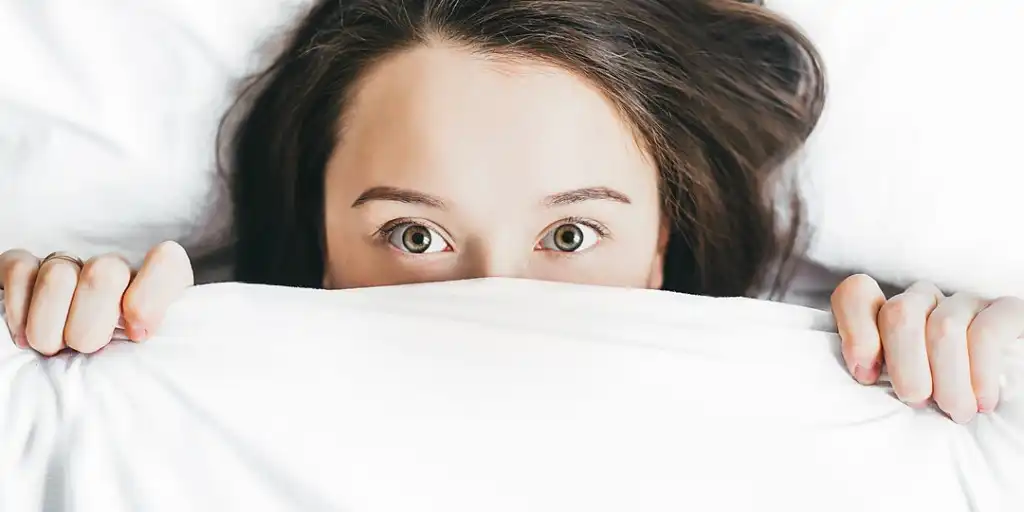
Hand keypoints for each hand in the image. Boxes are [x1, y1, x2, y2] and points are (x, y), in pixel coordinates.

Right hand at [0, 241, 192, 354]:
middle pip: (104, 274)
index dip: (150, 296)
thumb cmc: (125, 363)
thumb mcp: (152, 358)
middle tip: (87, 350)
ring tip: (54, 350)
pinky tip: (24, 339)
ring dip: (50, 326)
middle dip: (90, 326)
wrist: (78, 366)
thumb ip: (160, 345)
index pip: (166, 262)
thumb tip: (140, 335)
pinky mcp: (30, 269)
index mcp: (158, 284)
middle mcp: (116, 268)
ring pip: (58, 276)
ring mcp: (72, 265)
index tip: (137, 334)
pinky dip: (18, 310)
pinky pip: (19, 270)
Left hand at [831, 274, 1023, 422]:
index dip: (856, 330)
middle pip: (899, 313)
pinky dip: (980, 371)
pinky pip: (986, 331)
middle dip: (905, 364)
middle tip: (917, 400)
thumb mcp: (901, 391)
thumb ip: (875, 374)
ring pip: (943, 327)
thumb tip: (862, 374)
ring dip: (947, 378)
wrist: (1006, 417)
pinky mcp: (1008, 312)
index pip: (856, 293)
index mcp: (890, 316)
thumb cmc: (941, 405)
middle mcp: (925, 301)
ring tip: (956, 411)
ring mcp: (966, 303)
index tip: (866, 376)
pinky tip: (983, 400)